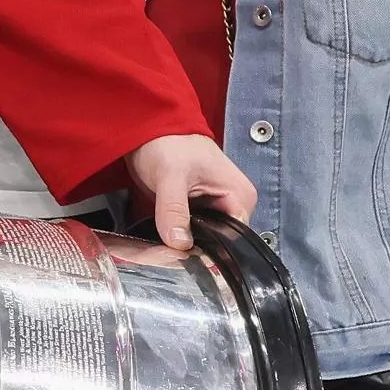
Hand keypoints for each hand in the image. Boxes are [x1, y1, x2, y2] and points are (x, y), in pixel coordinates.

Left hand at [126, 133, 255, 252]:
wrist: (148, 129)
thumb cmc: (167, 143)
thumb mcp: (170, 176)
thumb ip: (174, 209)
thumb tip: (179, 244)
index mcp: (240, 196)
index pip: (235, 239)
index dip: (211, 252)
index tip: (186, 260)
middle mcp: (234, 205)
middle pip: (221, 243)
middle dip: (196, 251)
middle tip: (169, 256)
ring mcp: (217, 208)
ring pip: (205, 240)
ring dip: (185, 245)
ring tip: (164, 249)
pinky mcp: (199, 210)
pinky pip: (193, 232)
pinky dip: (179, 236)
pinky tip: (164, 240)